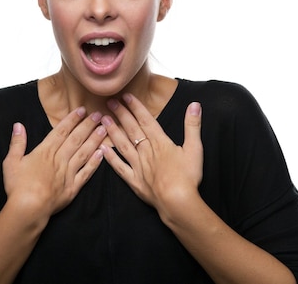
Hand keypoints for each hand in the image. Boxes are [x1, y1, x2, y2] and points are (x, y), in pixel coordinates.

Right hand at [3, 107, 105, 217]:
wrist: (29, 208)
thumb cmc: (18, 186)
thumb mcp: (11, 162)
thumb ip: (17, 143)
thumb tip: (18, 125)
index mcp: (45, 152)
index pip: (61, 131)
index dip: (72, 119)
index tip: (82, 110)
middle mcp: (59, 159)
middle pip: (76, 139)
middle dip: (88, 125)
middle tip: (99, 115)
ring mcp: (68, 173)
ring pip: (84, 153)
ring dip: (94, 140)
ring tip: (103, 130)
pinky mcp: (73, 188)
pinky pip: (86, 173)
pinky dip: (95, 163)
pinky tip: (102, 154)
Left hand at [101, 94, 203, 212]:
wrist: (177, 201)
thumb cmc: (188, 176)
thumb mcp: (195, 148)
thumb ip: (192, 126)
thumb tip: (194, 105)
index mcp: (160, 143)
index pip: (146, 120)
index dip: (135, 107)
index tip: (126, 96)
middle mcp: (146, 151)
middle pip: (131, 129)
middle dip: (121, 114)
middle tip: (109, 102)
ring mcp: (138, 166)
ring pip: (122, 145)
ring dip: (112, 131)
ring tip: (103, 120)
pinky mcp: (135, 181)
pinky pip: (120, 168)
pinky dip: (111, 159)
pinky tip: (102, 150)